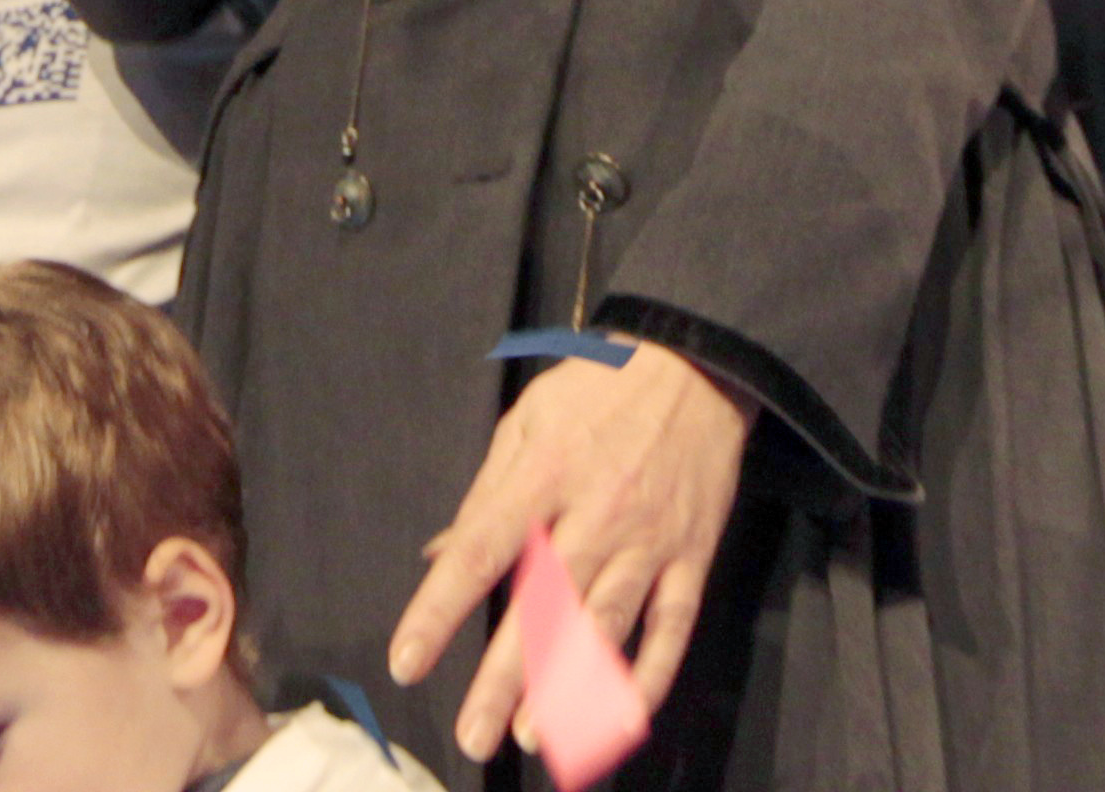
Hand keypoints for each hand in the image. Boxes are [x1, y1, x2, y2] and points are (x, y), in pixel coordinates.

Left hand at [388, 339, 750, 764]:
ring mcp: (648, 541)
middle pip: (542, 607)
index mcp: (543, 477)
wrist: (696, 367)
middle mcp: (595, 516)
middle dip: (504, 677)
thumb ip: (485, 491)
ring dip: (569, 687)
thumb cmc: (599, 390)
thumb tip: (439, 553)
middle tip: (473, 735)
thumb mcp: (528, 420)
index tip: (408, 660)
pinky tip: (623, 718)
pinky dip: (651, 676)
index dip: (440, 610)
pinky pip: (672, 626)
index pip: (480, 552)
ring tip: (533, 736)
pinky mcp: (691, 557)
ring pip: (604, 626)